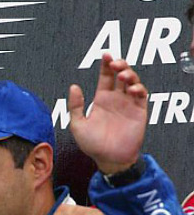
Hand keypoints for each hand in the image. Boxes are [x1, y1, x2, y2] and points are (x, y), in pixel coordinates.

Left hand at [68, 54, 147, 174]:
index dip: (106, 64)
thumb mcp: (78, 124)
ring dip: (129, 75)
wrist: (108, 159)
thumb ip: (75, 106)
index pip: (106, 76)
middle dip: (119, 65)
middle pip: (121, 74)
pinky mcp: (139, 112)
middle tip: (114, 62)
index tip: (105, 55)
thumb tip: (74, 86)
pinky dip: (138, 89)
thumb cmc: (92, 144)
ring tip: (122, 75)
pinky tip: (131, 89)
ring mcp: (128, 104)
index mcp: (101, 99)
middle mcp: (116, 99)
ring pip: (133, 82)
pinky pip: (142, 95)